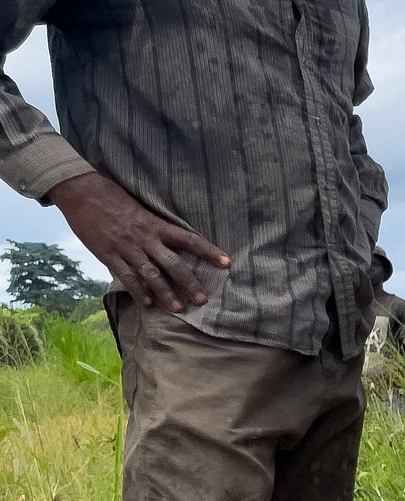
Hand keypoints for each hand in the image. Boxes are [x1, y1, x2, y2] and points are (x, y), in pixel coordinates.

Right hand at [47, 171, 228, 312]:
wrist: (82, 192)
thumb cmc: (115, 198)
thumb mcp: (142, 209)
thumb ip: (157, 227)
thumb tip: (174, 243)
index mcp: (156, 224)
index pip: (189, 239)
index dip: (209, 251)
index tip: (227, 263)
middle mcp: (145, 238)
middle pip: (173, 263)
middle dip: (189, 282)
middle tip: (202, 299)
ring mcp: (126, 247)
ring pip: (151, 274)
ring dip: (165, 293)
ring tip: (178, 308)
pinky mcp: (108, 254)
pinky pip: (125, 276)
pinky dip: (137, 290)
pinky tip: (147, 303)